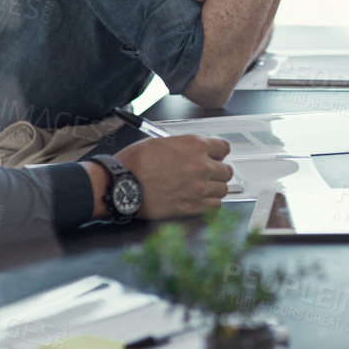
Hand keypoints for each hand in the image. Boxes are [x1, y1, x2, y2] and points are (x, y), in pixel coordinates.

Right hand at [114, 134, 233, 218]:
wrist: (121, 185)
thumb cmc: (134, 163)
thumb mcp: (160, 142)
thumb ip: (182, 146)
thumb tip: (190, 150)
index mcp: (194, 145)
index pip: (224, 147)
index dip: (218, 152)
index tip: (213, 156)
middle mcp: (201, 165)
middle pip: (227, 170)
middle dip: (218, 171)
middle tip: (207, 174)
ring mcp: (199, 187)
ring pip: (224, 189)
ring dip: (215, 188)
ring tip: (202, 188)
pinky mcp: (192, 206)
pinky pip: (216, 206)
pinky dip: (210, 203)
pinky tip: (201, 200)